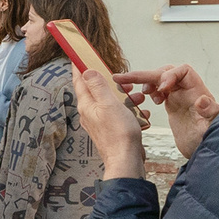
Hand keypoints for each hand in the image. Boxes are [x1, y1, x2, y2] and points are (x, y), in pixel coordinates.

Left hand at [72, 65, 148, 179]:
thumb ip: (98, 86)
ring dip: (125, 98)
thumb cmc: (119, 134)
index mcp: (86, 105)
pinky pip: (120, 115)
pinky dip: (130, 112)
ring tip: (137, 97)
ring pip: (111, 103)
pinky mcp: (110, 130)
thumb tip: (86, 71)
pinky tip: (140, 114)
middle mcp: (90, 113)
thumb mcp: (109, 104)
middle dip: (111, 84)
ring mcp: (99, 122)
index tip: (77, 57)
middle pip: (97, 91)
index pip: (79, 81)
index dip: (79, 67)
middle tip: (122, 82)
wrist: (126, 160)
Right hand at [116, 65, 218, 160]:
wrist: (201, 152)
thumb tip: (202, 101)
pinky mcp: (171, 104)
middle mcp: (187, 91)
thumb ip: (210, 113)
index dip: (170, 75)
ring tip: (137, 92)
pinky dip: (145, 89)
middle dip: (145, 75)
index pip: (184, 71)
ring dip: (144, 80)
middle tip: (124, 79)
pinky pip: (156, 89)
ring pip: (158, 79)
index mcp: (197, 92)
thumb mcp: (210, 128)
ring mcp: (178, 97)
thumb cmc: (207, 140)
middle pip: (165, 73)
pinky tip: (141, 98)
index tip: (162, 88)